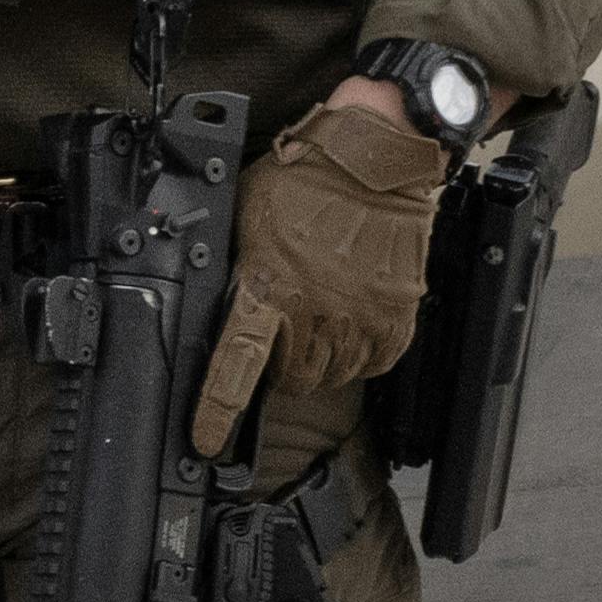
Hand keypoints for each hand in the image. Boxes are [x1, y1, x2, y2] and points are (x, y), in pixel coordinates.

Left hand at [188, 92, 454, 455]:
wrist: (373, 161)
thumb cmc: (302, 183)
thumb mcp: (245, 224)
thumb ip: (237, 273)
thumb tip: (224, 303)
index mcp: (268, 292)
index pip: (236, 368)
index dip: (216, 411)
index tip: (205, 440)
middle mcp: (315, 315)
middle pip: (288, 380)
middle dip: (278, 365)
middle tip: (281, 329)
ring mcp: (359, 320)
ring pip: (329, 376)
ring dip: (317, 359)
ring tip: (317, 316)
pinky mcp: (396, 320)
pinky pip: (371, 363)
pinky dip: (357, 351)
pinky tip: (349, 317)